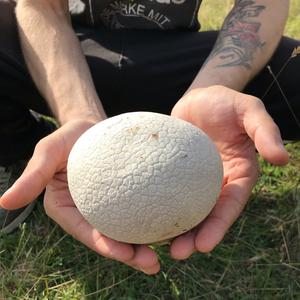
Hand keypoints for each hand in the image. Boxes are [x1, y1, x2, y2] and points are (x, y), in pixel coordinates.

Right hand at [0, 119, 159, 274]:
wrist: (92, 127)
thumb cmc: (69, 138)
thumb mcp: (48, 152)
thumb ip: (32, 176)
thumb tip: (5, 202)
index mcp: (68, 208)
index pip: (86, 232)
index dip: (104, 246)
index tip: (124, 254)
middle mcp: (89, 211)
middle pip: (110, 237)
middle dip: (130, 254)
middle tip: (153, 264)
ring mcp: (108, 205)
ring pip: (127, 228)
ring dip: (145, 243)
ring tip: (168, 252)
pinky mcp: (125, 196)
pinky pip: (138, 209)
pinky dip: (152, 220)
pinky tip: (171, 225)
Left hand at [169, 85, 288, 258]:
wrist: (199, 97)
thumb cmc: (225, 101)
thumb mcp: (249, 109)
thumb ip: (265, 130)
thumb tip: (282, 158)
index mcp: (239, 173)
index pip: (231, 204)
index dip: (219, 225)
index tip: (204, 245)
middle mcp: (218, 180)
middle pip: (208, 213)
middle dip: (195, 236)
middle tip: (177, 253)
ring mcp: (196, 178)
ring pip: (188, 207)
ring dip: (176, 227)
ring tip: (159, 245)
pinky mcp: (176, 172)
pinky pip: (169, 190)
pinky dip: (161, 205)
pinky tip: (146, 217)